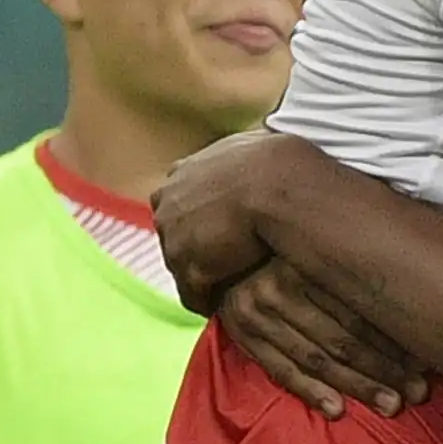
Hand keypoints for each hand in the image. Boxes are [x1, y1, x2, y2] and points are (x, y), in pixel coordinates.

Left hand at [152, 128, 284, 315]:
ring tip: (236, 282)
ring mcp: (173, 237)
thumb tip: (251, 148)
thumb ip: (236, 156)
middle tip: (231, 258)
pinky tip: (234, 298)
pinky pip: (196, 294)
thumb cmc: (273, 161)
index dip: (202, 218)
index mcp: (182, 173)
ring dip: (207, 275)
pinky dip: (212, 298)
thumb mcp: (249, 145)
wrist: (274, 185)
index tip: (224, 228)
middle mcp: (168, 203)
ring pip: (185, 266)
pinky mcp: (188, 268)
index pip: (180, 203)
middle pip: (177, 235)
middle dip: (198, 247)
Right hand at [218, 258, 430, 420]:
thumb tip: (413, 290)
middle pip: (342, 337)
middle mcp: (282, 289)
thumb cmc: (288, 256)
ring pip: (318, 359)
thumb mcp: (315, 251)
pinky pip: (282, 371)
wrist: (227, 256)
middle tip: (417, 390)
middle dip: (384, 367)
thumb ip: (351, 269)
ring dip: (357, 384)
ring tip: (390, 403)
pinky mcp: (245, 339)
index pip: (358, 309)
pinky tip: (337, 409)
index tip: (424, 359)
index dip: (394, 338)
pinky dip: (310, 392)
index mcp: (307, 263)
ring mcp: (261, 317)